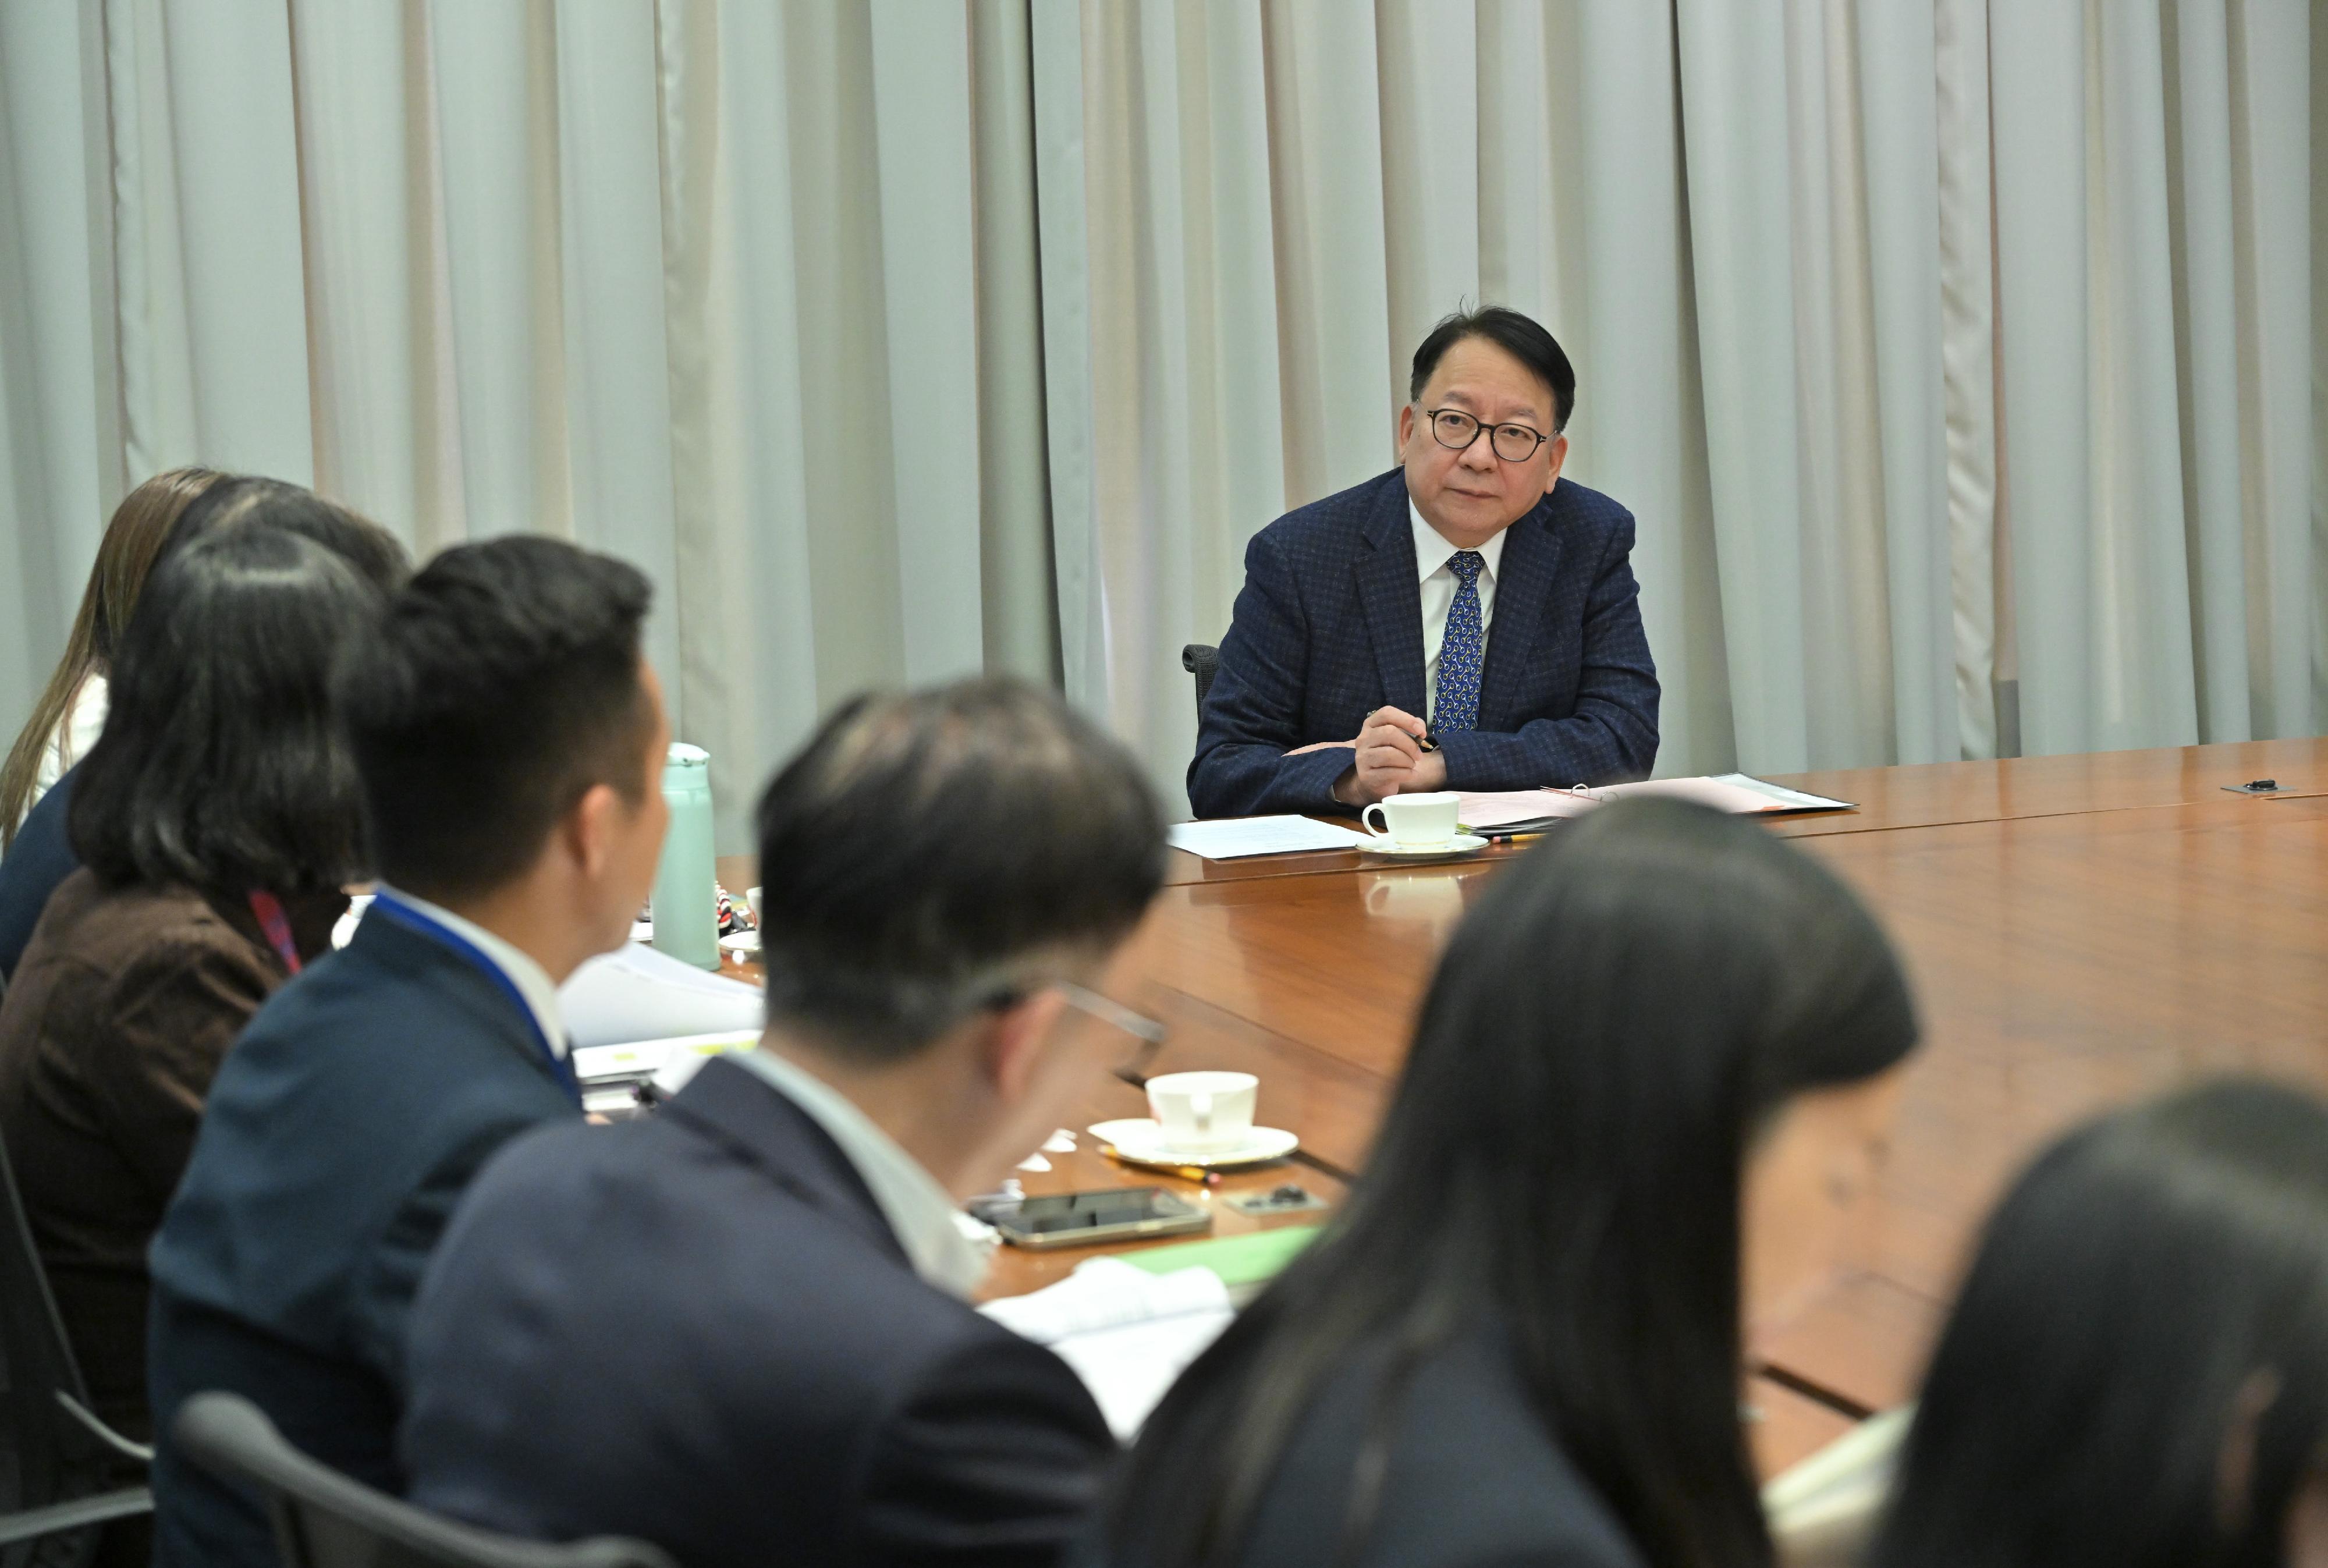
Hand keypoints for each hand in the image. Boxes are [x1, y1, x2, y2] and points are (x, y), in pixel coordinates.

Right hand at [1333, 707, 1447, 806]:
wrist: (1377, 781)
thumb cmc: (1391, 756)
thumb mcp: (1400, 739)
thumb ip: (1411, 729)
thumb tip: (1420, 729)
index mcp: (1371, 725)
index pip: (1386, 713)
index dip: (1407, 720)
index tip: (1421, 732)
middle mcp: (1363, 738)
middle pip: (1389, 732)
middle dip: (1410, 745)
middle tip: (1419, 755)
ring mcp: (1362, 757)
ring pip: (1390, 754)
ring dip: (1408, 761)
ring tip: (1412, 765)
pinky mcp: (1366, 776)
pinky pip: (1390, 772)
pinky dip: (1406, 774)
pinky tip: (1410, 774)